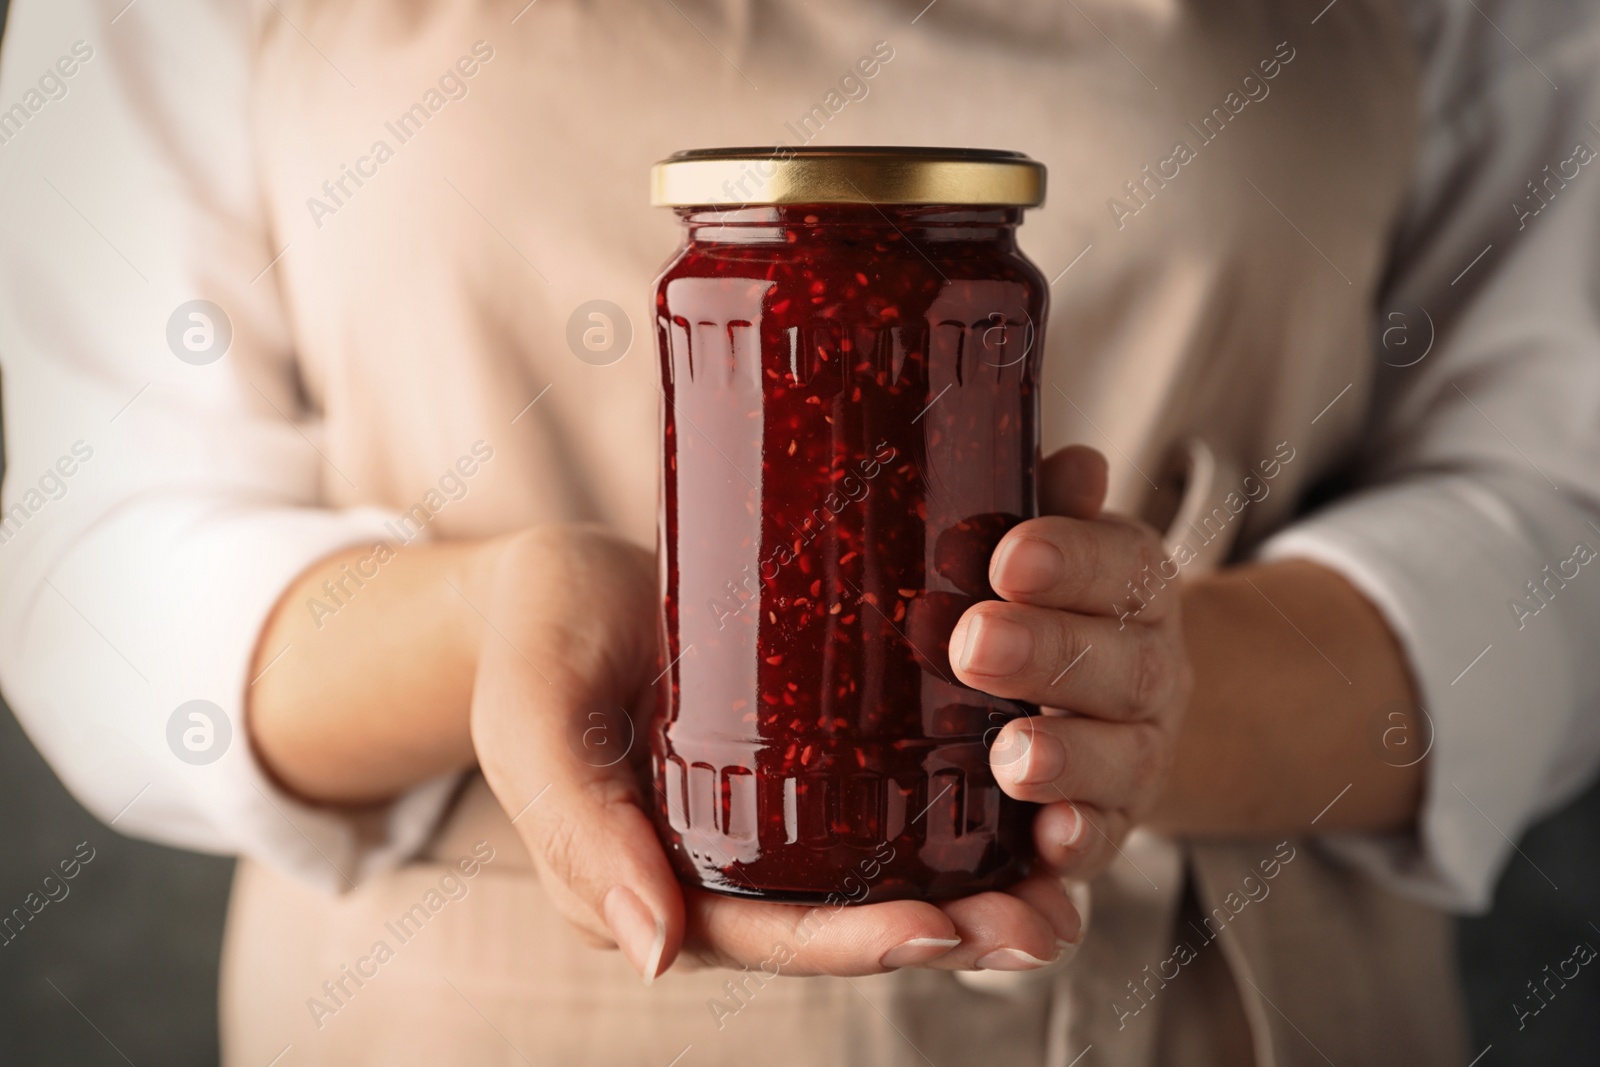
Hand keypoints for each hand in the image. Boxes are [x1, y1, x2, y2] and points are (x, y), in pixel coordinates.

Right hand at [469, 524, 1082, 981]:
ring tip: (1066, 863)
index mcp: (667, 882)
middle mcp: (736, 862)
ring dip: (979, 870)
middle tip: (1048, 917)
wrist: (555, 579)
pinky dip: (958, 783)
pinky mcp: (810, 744)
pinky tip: (1029, 761)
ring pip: (890, 858)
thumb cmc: (532, 651)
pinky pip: (890, 781)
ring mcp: (779, 805)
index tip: (947, 929)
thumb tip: (655, 953)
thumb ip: (581, 833)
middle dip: (955, 924)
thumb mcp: (537, 733)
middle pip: (854, 912)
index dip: (860, 941)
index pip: (775, 934)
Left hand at [954, 447, 1193, 883]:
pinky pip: (1108, 840)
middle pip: (1120, 662)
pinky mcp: (1113, 822)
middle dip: (1048, 654)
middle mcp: (1149, 668)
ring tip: (1010, 755)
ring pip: (1121, 756)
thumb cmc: (1052, 607)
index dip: (1071, 560)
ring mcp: (1138, 751)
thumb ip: (1049, 507)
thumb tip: (1073, 461)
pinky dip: (1082, 842)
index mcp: (1133, 587)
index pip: (1120, 564)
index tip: (1009, 557)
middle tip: (972, 642)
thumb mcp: (1051, 546)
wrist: (1114, 703)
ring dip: (1066, 756)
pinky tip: (1049, 844)